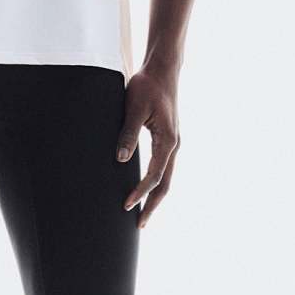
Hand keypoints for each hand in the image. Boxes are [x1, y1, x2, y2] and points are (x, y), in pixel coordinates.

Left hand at [116, 61, 180, 228]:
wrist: (163, 70)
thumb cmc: (147, 86)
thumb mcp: (134, 108)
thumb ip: (128, 134)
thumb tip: (120, 159)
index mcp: (168, 140)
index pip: (155, 176)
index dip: (141, 192)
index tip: (126, 205)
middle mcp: (175, 145)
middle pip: (166, 184)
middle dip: (152, 205)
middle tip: (140, 224)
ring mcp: (173, 143)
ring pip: (167, 178)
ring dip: (155, 196)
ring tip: (142, 213)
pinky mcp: (168, 139)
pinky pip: (164, 167)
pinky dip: (156, 183)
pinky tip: (145, 188)